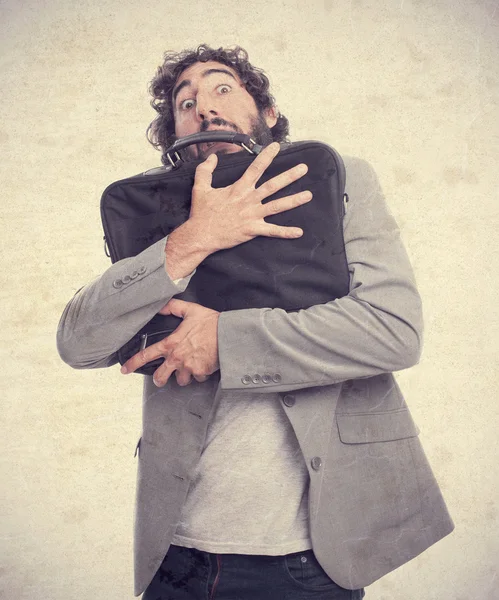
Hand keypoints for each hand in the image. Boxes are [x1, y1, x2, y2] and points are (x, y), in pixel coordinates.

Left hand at [120, 299, 219, 386]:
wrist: (228, 334)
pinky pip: (197, 378)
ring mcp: (188, 367)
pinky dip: (199, 374)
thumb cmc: (211, 323)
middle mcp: (177, 358)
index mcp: (171, 343)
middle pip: (160, 377)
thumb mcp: (190, 310)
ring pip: (180, 380)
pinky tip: (203, 366)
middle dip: (160, 379)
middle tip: (161, 378)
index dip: (133, 363)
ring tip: (188, 369)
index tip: (126, 369)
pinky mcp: (200, 372)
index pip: (147, 355)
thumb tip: (161, 305)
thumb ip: (173, 307)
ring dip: (183, 376)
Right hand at [164, 142, 312, 279]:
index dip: (267, 156)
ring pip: (277, 206)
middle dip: (289, 176)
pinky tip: (299, 232)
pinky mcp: (252, 230)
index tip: (277, 146)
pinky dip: (286, 232)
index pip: (256, 168)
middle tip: (304, 168)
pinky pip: (272, 231)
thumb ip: (206, 170)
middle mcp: (249, 200)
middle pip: (273, 185)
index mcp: (238, 189)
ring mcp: (252, 215)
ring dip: (294, 200)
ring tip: (309, 195)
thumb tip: (212, 157)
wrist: (201, 235)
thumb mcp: (200, 187)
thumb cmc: (201, 213)